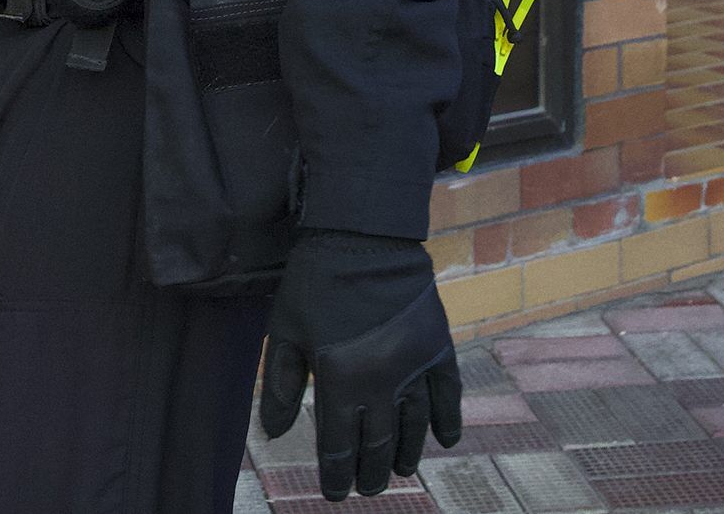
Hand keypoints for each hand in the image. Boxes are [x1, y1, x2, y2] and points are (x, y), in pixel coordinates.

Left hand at [258, 230, 463, 497]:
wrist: (363, 235)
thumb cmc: (314, 282)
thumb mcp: (284, 329)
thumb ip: (278, 383)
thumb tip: (274, 434)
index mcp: (340, 379)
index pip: (339, 443)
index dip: (336, 472)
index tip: (335, 493)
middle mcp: (382, 382)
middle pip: (378, 442)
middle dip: (370, 471)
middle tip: (367, 490)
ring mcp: (416, 366)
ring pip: (414, 425)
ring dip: (406, 452)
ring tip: (399, 471)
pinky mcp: (439, 348)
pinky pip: (449, 395)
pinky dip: (448, 420)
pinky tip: (446, 441)